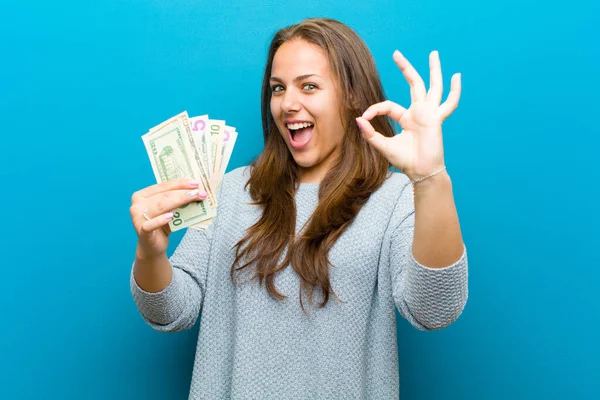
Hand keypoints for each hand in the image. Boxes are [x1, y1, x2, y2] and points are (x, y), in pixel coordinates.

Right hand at [130, 179, 206, 258]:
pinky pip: (151, 224)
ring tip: (194, 198)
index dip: (180, 183)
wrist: (153, 246)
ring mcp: (138, 217)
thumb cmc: (162, 225)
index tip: (195, 183)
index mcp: (142, 195)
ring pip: (161, 206)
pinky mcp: (142, 231)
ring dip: (180, 201)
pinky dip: (161, 220)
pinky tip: (171, 216)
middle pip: (164, 196)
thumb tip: (195, 190)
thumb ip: (176, 200)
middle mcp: (137, 204)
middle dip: (183, 193)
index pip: (163, 186)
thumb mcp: (169, 210)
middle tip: (199, 192)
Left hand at [356, 50, 460, 179]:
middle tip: (396, 53)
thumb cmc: (405, 161)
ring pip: (433, 87)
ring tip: (434, 53)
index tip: (364, 117)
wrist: (420, 172)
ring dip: (433, 70)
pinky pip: (448, 103)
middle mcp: (419, 112)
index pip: (388, 105)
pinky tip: (457, 77)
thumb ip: (370, 133)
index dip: (374, 109)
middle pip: (414, 84)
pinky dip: (454, 91)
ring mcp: (429, 114)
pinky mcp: (436, 119)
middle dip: (405, 68)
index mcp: (406, 118)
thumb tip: (358, 119)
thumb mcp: (383, 146)